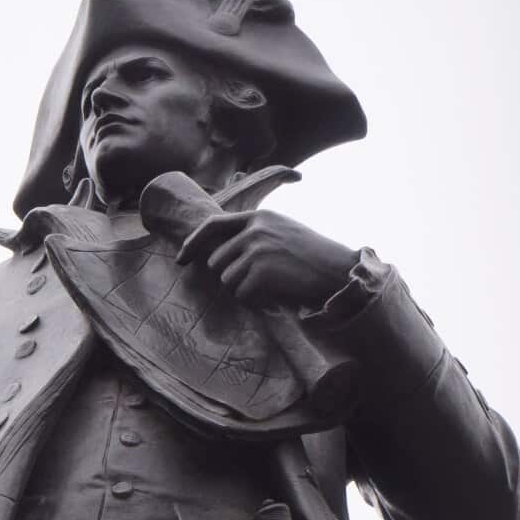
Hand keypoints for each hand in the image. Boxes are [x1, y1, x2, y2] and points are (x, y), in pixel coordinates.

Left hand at [175, 209, 359, 308]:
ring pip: (227, 280)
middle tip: (260, 283)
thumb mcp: (282, 233)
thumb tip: (216, 258)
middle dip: (232, 277)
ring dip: (245, 291)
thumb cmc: (313, 258)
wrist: (339, 272)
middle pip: (216, 261)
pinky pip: (242, 295)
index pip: (213, 225)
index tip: (181, 258)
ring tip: (273, 288)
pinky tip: (277, 296)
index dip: (193, 243)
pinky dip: (256, 302)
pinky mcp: (260, 271)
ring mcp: (256, 249)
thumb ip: (252, 236)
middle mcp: (254, 229)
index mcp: (258, 217)